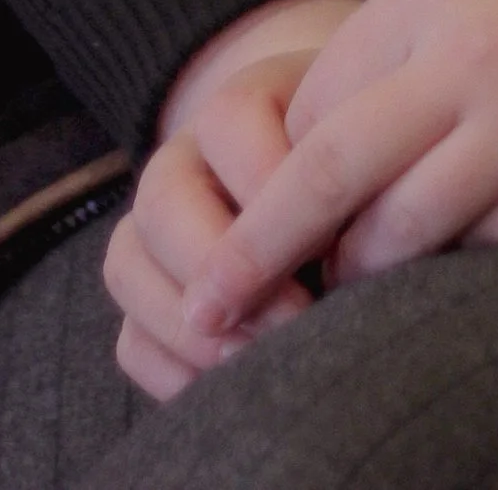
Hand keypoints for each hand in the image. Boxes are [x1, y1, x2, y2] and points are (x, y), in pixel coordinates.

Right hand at [102, 0, 370, 398]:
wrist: (332, 187)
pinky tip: (225, 392)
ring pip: (127, 267)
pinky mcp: (149, 302)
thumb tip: (369, 236)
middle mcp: (181, 160)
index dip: (273, 184)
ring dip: (187, 326)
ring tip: (256, 361)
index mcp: (240, 105)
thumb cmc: (363, 165)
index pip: (230, 120)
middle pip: (162, 200)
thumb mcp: (369, 141)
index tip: (329, 243)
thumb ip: (360, 165)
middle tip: (293, 315)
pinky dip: (169, 372)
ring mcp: (153, 232)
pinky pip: (128, 340)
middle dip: (224, 265)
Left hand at [182, 0, 497, 335]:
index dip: (274, 172)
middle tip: (204, 317)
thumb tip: (347, 135)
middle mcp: (470, 50)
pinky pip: (483, 255)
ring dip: (361, 282)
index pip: (310, 98)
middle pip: (320, 173)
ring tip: (346, 314)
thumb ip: (434, 45)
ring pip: (393, 232)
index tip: (253, 226)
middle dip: (253, 255)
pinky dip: (454, 280)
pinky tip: (452, 292)